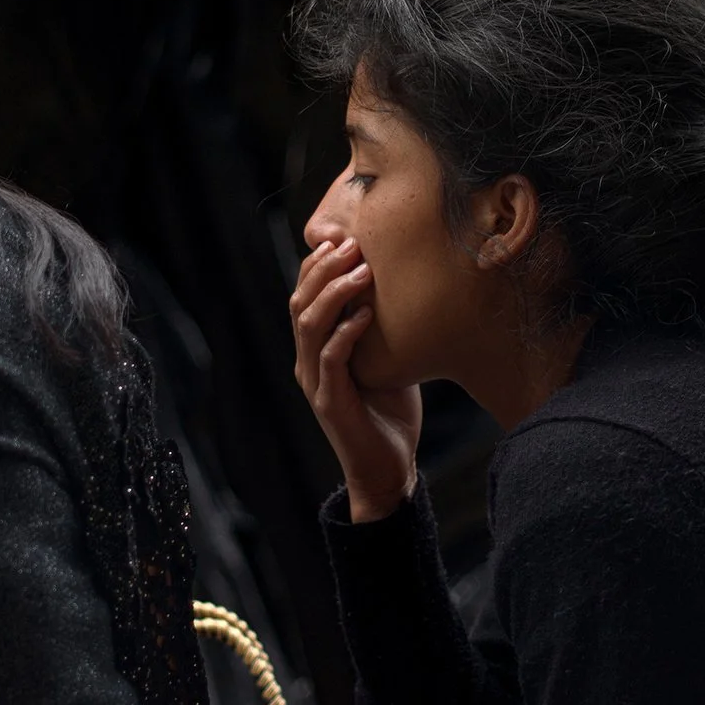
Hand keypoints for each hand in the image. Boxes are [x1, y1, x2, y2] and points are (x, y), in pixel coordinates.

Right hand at [291, 237, 421, 521]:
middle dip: (324, 267)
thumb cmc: (389, 413)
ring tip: (362, 270)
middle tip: (353, 244)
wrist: (387, 469)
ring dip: (334, 292)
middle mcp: (307, 361)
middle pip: (300, 301)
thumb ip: (381, 329)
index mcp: (315, 349)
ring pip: (310, 325)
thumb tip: (404, 288)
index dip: (318, 263)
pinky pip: (331, 359)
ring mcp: (314, 382)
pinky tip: (368, 314)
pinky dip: (347, 333)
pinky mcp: (329, 402)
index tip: (345, 235)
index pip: (304, 294)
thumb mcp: (385, 361)